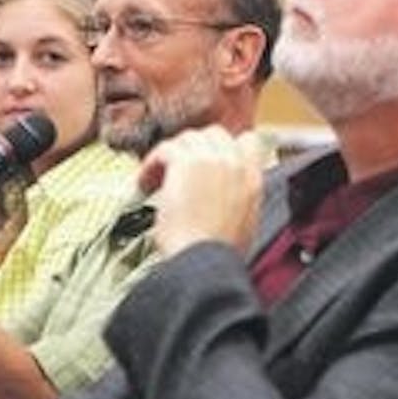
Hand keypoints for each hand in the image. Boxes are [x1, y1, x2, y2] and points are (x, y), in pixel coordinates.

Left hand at [138, 127, 264, 257]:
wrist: (205, 264)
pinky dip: (151, 164)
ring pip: (188, 139)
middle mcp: (236, 164)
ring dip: (170, 156)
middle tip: (177, 169)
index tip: (204, 161)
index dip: (222, 149)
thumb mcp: (243, 226)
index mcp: (253, 180)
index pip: (246, 141)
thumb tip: (221, 197)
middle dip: (193, 149)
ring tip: (156, 179)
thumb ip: (238, 201)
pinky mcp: (187, 162)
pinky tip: (145, 183)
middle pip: (214, 134)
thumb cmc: (217, 257)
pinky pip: (165, 149)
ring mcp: (213, 160)